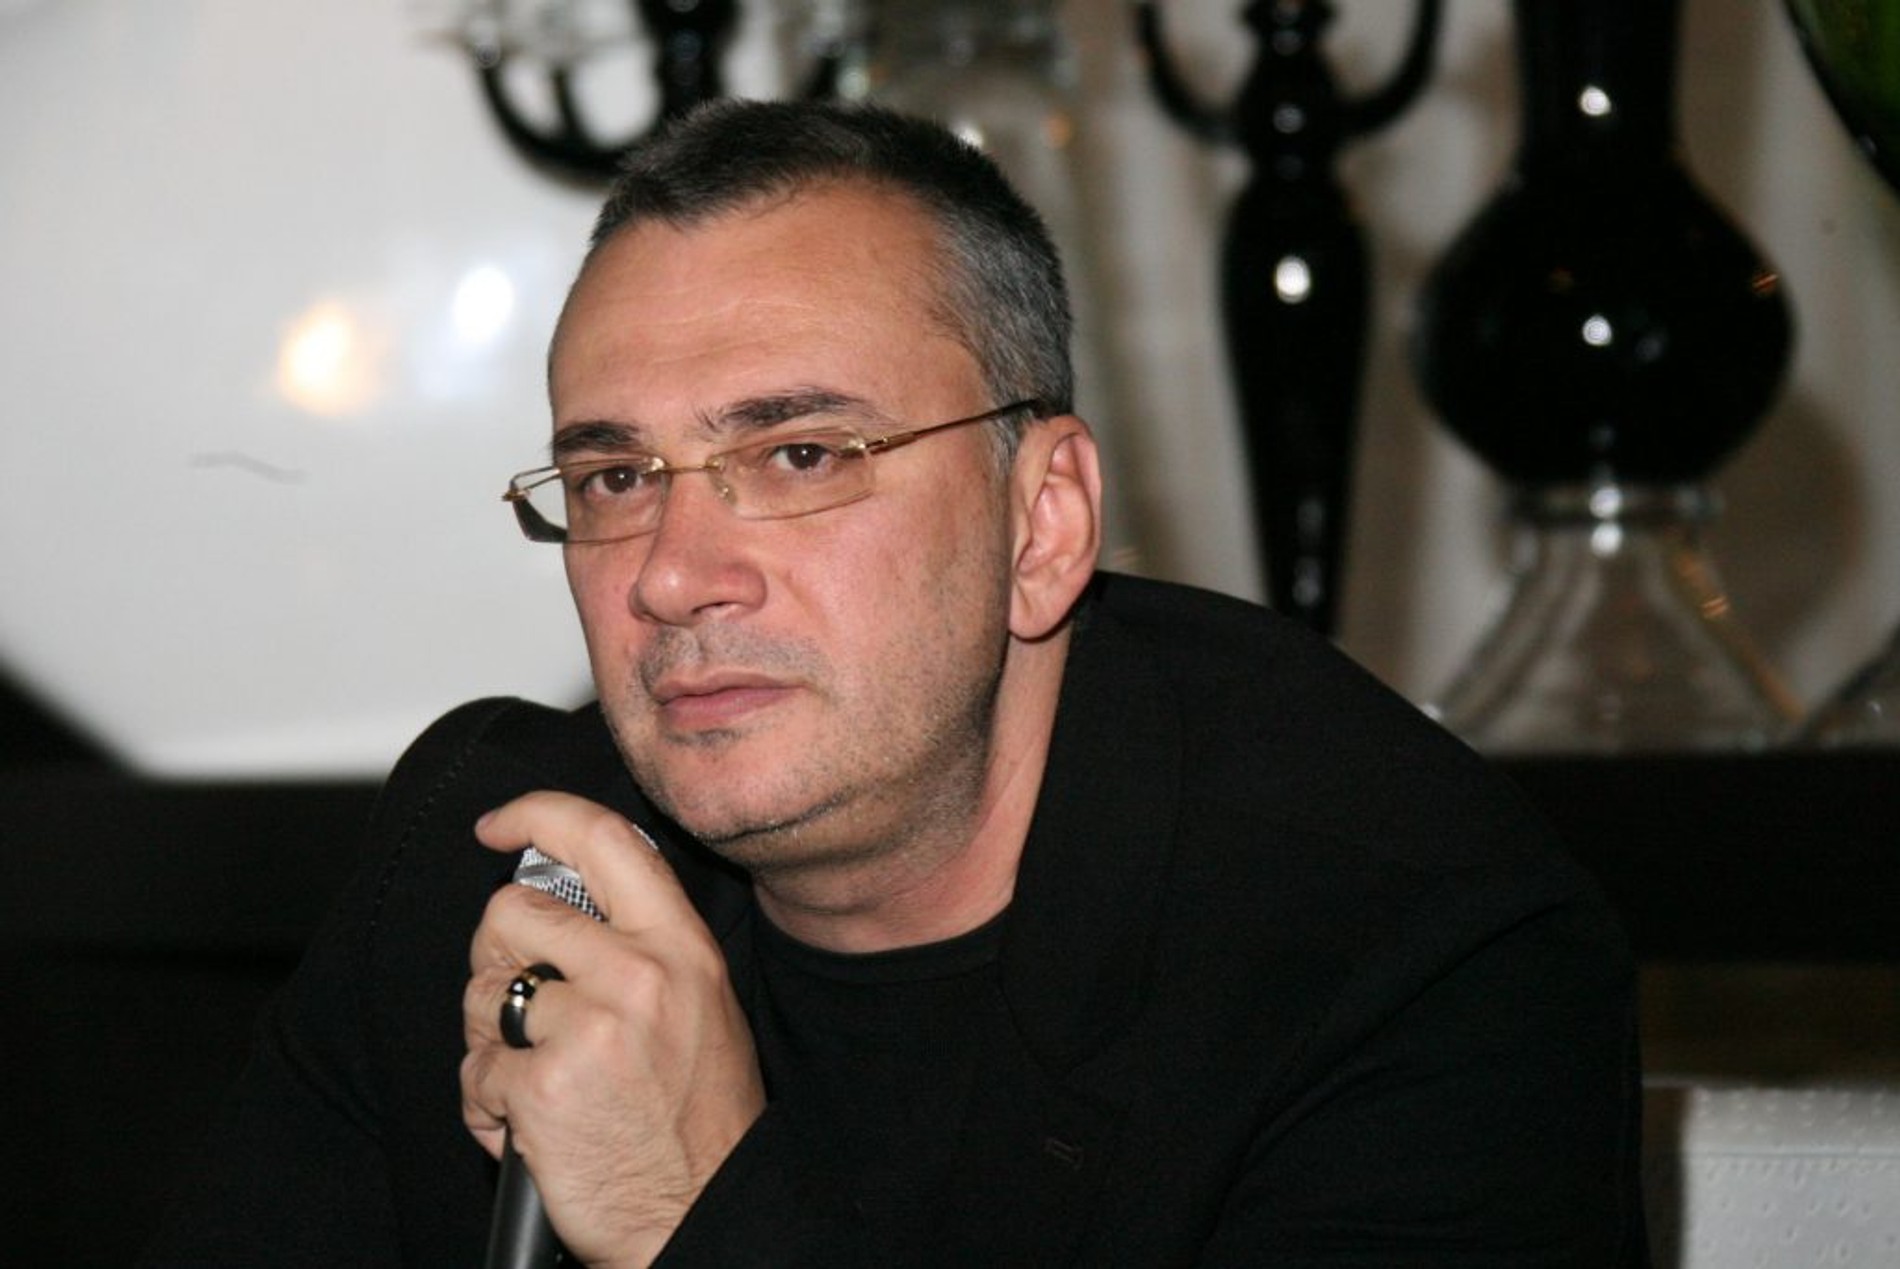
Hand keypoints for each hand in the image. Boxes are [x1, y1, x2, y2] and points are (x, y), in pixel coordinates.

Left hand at [461, 791, 764, 1268]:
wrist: (703, 1213)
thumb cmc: (699, 1121)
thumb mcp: (699, 1005)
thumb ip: (640, 946)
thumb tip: (560, 899)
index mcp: (681, 947)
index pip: (603, 838)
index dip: (537, 814)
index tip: (499, 825)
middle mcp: (639, 974)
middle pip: (513, 912)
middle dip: (496, 957)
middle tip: (520, 1005)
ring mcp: (588, 1027)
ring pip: (480, 991)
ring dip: (486, 1039)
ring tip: (534, 1078)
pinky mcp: (540, 1086)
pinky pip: (473, 1072)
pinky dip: (486, 1105)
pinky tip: (529, 1128)